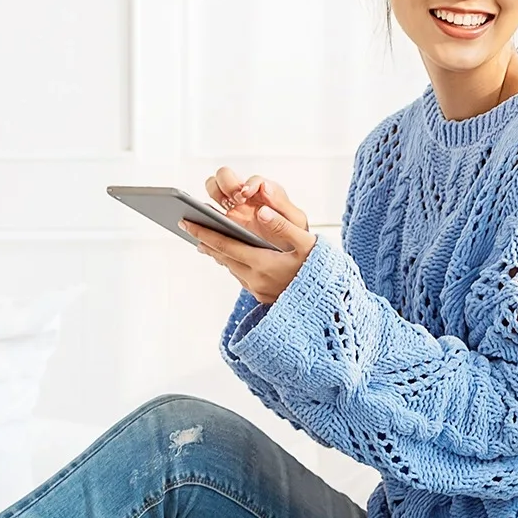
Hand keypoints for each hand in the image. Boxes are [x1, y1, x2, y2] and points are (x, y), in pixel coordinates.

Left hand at [184, 168, 314, 302]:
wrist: (331, 306)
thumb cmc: (322, 271)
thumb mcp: (309, 244)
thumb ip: (284, 226)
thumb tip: (261, 211)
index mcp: (263, 264)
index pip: (225, 245)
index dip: (204, 232)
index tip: (186, 221)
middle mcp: (255, 279)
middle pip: (222, 256)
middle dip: (205, 239)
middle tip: (187, 225)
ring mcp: (258, 290)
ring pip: (230, 266)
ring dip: (217, 252)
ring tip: (204, 239)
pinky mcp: (262, 296)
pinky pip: (241, 275)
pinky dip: (231, 262)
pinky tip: (230, 255)